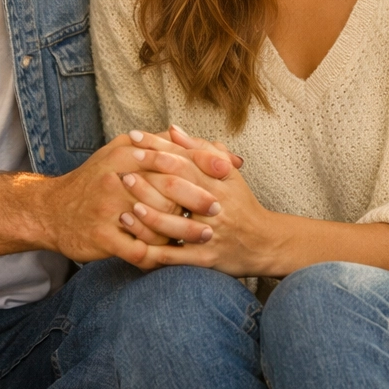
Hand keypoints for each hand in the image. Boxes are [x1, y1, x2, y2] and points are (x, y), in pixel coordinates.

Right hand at [35, 134, 221, 265]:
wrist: (51, 210)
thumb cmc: (98, 179)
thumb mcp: (126, 152)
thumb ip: (168, 146)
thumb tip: (216, 148)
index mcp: (126, 154)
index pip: (172, 155)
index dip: (202, 162)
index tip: (229, 170)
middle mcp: (117, 178)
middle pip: (167, 187)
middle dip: (198, 199)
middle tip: (221, 209)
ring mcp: (108, 208)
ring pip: (155, 221)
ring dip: (182, 231)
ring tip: (206, 236)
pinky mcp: (101, 236)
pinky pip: (136, 249)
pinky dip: (156, 256)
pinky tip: (173, 258)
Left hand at [119, 125, 279, 275]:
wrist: (265, 244)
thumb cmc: (241, 205)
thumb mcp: (229, 175)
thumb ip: (200, 150)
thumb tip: (173, 129)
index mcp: (220, 183)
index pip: (185, 160)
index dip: (159, 148)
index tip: (134, 138)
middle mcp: (215, 207)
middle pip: (179, 188)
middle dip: (149, 177)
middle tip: (123, 169)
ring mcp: (211, 234)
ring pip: (176, 224)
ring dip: (150, 216)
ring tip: (127, 208)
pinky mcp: (206, 258)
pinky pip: (177, 256)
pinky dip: (155, 252)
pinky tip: (136, 245)